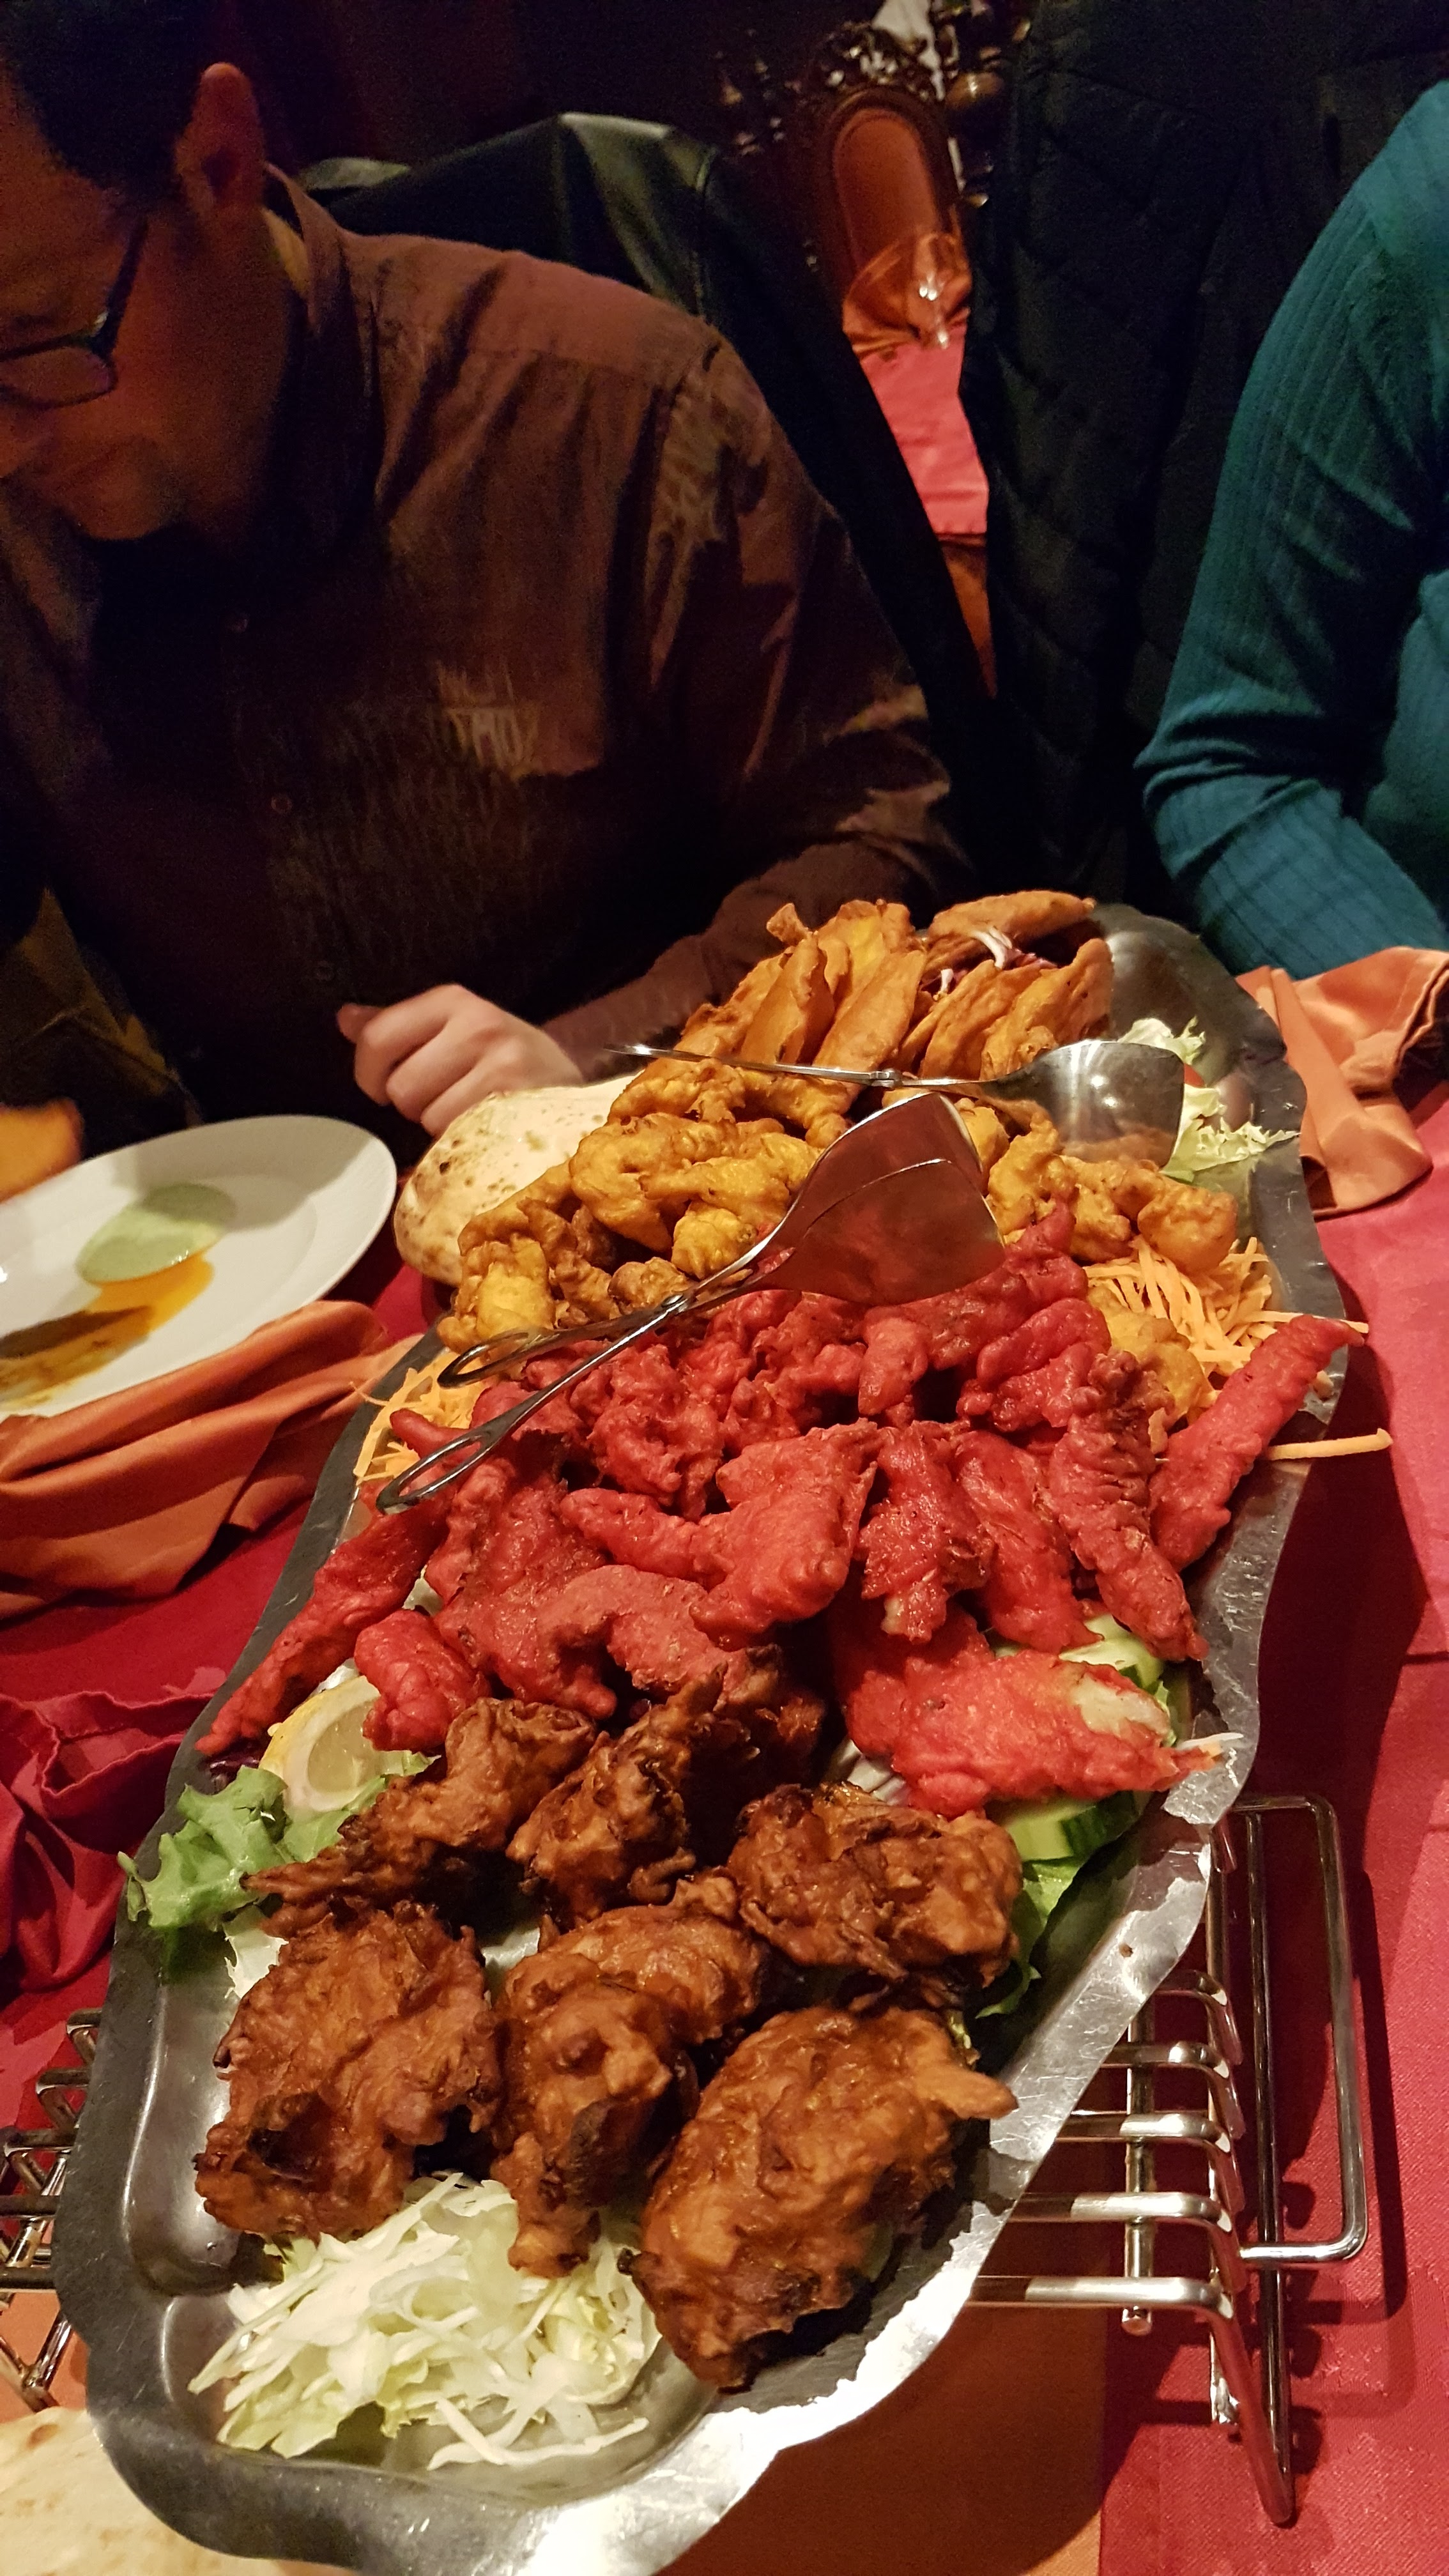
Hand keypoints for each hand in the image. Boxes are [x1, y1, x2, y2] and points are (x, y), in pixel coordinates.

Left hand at [337, 987, 580, 1134]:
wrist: (576, 1085)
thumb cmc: (507, 1061)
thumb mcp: (455, 1031)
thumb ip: (399, 1028)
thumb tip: (344, 1019)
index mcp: (455, 1002)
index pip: (378, 1036)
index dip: (368, 1072)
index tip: (382, 1087)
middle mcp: (479, 1025)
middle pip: (400, 1086)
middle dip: (413, 1104)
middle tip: (447, 1099)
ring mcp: (502, 1065)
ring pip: (427, 1116)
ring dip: (441, 1125)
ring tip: (471, 1112)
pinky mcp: (517, 1104)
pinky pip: (457, 1136)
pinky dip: (463, 1141)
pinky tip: (486, 1128)